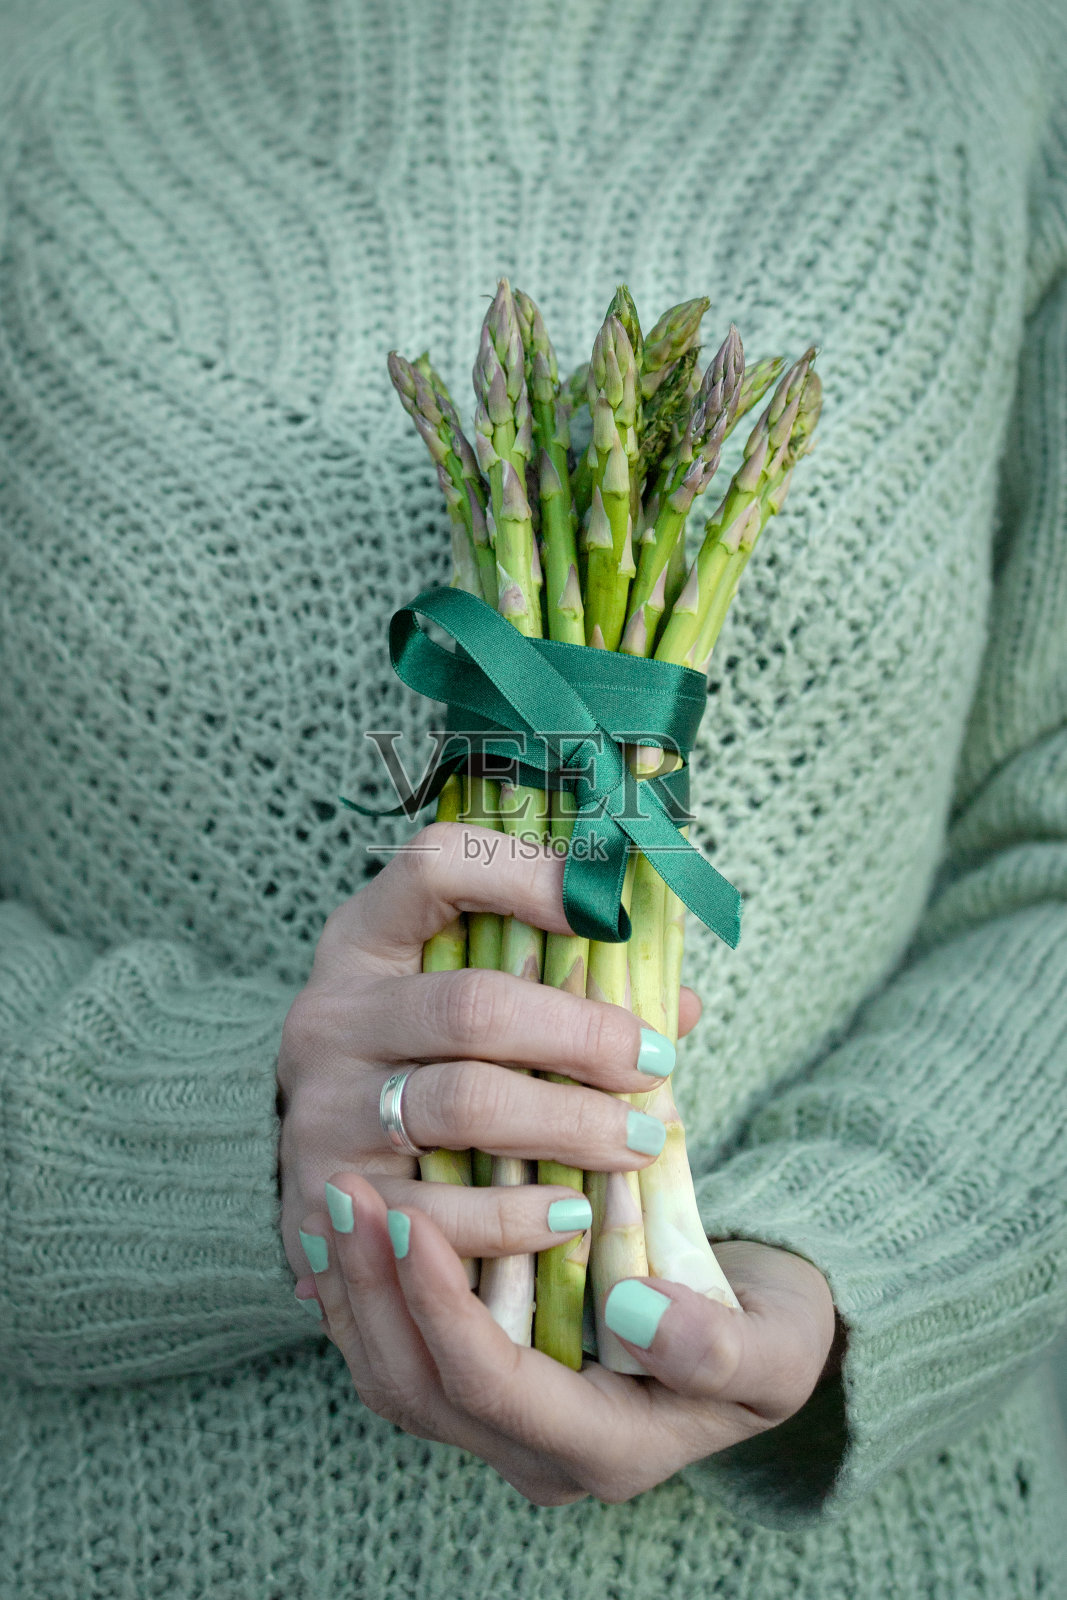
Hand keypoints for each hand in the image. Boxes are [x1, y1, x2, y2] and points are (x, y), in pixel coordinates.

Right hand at [276, 820, 699, 1287]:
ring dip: (571, 1126)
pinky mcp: (324, 1198)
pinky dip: (517, 1216)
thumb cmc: (420, 1067)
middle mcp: (332, 1014)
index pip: (435, 867)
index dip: (527, 876)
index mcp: (364, 940)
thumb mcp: (463, 1003)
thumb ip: (564, 992)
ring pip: (464, 1104)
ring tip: (638, 1143)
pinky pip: (437, 1211)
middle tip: (655, 1062)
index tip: (608, 913)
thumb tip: (678, 1007)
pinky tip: (570, 1214)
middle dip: (584, 1035)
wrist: (319, 1173)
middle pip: (473, 1006)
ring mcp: (322, 1106)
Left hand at [294, 1178, 843, 1505]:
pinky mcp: (484, 1385)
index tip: (413, 1219)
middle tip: (349, 1190)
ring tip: (338, 1196)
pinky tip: (348, 1226)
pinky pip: (400, 1351)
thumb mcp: (779, 1345)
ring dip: (356, 1287)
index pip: (495, 1388)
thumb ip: (721, 1349)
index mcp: (608, 1448)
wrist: (760, 1333)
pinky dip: (364, 1291)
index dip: (443, 1308)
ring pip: (395, 1377)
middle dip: (375, 1290)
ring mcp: (505, 1427)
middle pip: (421, 1390)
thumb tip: (637, 1315)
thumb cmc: (773, 1331)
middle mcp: (539, 1453)